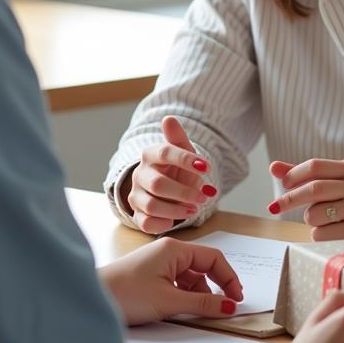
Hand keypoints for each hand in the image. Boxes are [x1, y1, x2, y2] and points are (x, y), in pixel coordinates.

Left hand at [98, 238, 243, 325]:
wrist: (94, 298)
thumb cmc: (126, 294)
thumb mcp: (169, 301)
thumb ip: (202, 304)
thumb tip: (229, 306)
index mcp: (175, 249)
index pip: (213, 257)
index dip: (229, 278)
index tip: (237, 299)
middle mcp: (168, 251)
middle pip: (203, 266)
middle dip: (217, 286)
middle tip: (226, 308)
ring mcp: (159, 263)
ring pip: (191, 277)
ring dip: (200, 294)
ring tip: (201, 313)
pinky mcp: (151, 276)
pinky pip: (178, 283)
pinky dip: (186, 296)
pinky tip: (185, 310)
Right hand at [126, 116, 217, 234]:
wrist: (167, 189)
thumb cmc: (176, 169)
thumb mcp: (182, 152)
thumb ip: (177, 137)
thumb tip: (169, 119)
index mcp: (150, 154)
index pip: (166, 153)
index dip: (187, 160)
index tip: (207, 167)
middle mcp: (140, 174)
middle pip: (158, 184)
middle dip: (184, 192)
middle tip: (204, 197)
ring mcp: (136, 195)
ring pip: (152, 206)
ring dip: (177, 210)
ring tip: (194, 209)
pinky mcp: (137, 214)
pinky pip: (147, 223)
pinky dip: (164, 223)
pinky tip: (176, 219)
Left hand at [268, 158, 343, 239]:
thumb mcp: (333, 179)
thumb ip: (304, 174)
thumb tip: (273, 167)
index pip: (315, 166)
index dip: (294, 174)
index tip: (284, 184)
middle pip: (314, 189)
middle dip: (289, 199)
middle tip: (274, 207)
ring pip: (314, 214)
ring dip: (309, 218)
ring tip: (322, 218)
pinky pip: (322, 234)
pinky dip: (317, 233)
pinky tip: (332, 230)